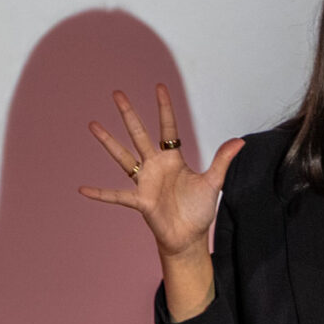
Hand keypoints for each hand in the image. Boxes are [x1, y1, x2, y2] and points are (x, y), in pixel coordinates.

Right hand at [79, 84, 243, 258]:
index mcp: (173, 159)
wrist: (190, 237)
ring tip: (93, 125)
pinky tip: (83, 189)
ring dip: (108, 142)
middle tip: (117, 93)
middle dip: (129, 114)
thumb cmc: (198, 210)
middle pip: (139, 134)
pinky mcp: (140, 201)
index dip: (164, 108)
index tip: (159, 86)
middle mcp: (155, 166)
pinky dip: (100, 193)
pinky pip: (116, 196)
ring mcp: (145, 182)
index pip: (168, 128)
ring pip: (123, 157)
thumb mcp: (213, 182)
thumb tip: (240, 141)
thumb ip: (222, 160)